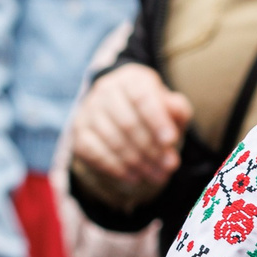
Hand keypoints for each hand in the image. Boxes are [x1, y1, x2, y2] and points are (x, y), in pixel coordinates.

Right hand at [69, 64, 192, 197]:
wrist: (123, 114)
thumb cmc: (152, 111)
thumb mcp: (170, 107)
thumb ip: (177, 109)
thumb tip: (175, 114)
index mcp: (130, 80)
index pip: (141, 97)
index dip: (156, 120)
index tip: (170, 141)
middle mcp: (105, 90)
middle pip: (127, 122)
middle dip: (151, 148)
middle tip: (169, 166)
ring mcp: (89, 111)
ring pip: (112, 139)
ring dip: (137, 162)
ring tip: (157, 175)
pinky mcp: (79, 132)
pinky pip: (94, 153)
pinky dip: (116, 167)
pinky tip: (134, 177)